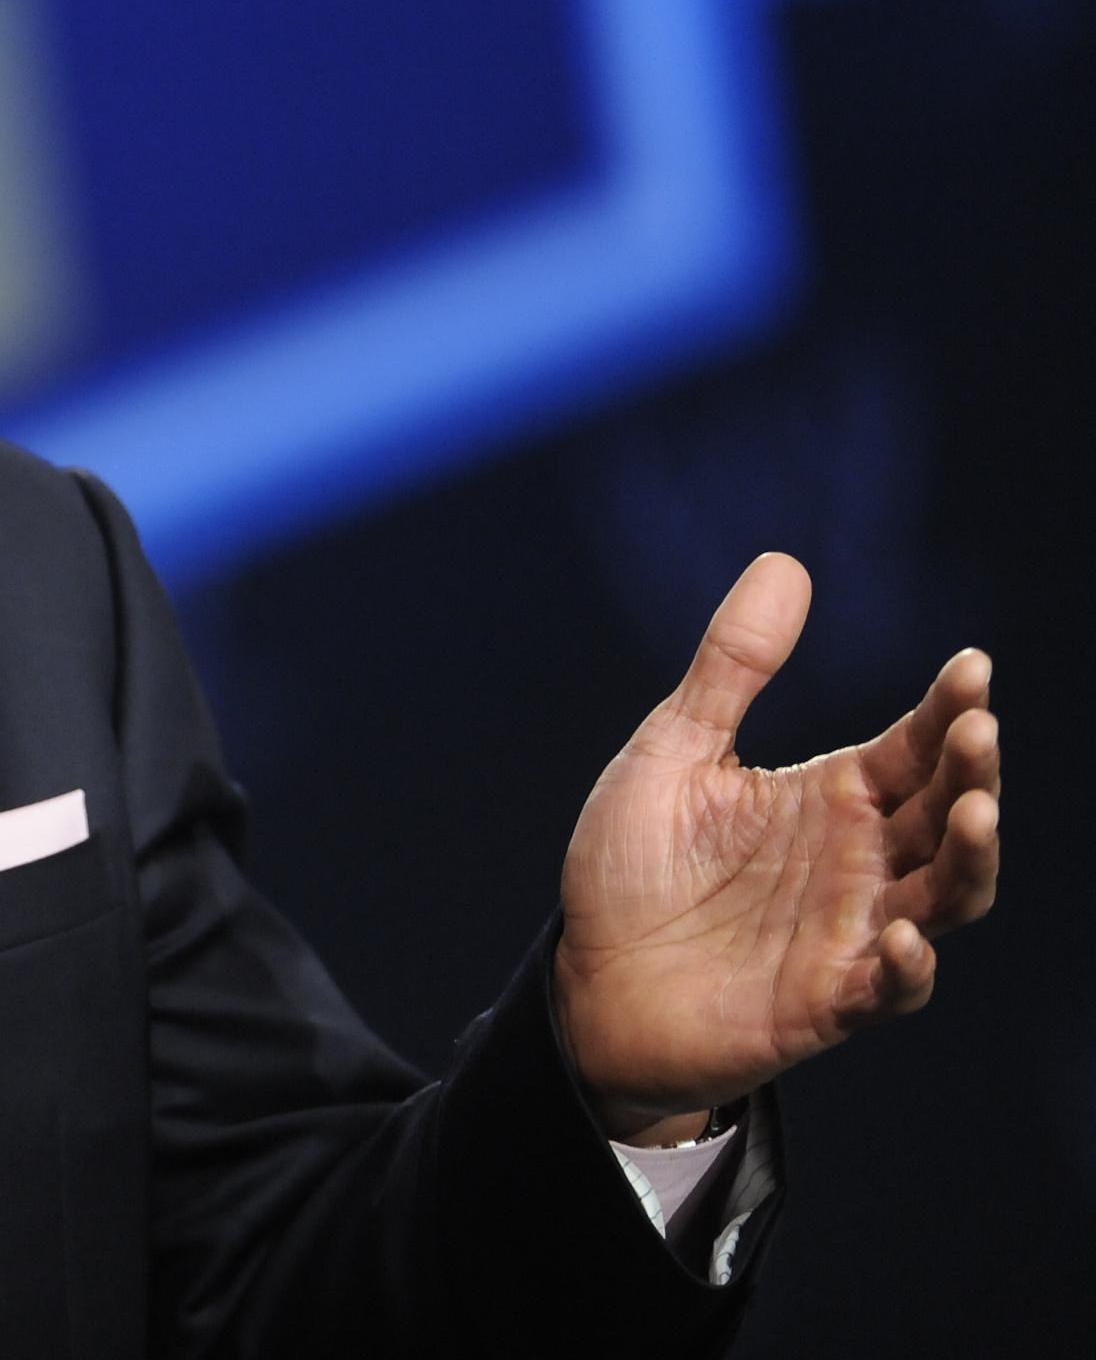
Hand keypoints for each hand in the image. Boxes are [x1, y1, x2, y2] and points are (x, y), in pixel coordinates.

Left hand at [554, 553, 1000, 1138]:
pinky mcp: (829, 1001)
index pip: (914, 745)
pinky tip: (902, 933)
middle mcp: (859, 860)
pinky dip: (908, 964)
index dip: (949, 708)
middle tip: (975, 729)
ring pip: (947, 897)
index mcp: (833, 796)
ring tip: (972, 811)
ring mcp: (851, 931)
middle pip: (946, 813)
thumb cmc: (635, 867)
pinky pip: (891, 987)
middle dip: (971, 773)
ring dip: (969, 858)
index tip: (972, 667)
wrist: (587, 979)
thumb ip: (732, 669)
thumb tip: (785, 562)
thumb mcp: (673, 753)